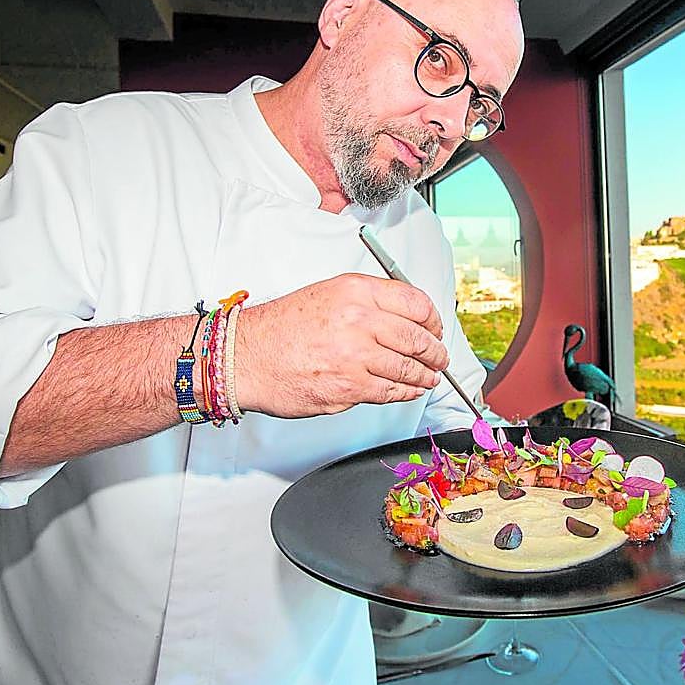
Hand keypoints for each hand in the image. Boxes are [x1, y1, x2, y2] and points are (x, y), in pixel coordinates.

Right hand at [236, 273, 448, 417]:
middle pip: (418, 338)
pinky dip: (405, 393)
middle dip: (435, 352)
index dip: (433, 320)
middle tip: (439, 357)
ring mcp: (355, 356)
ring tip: (429, 377)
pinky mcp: (349, 388)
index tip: (435, 329)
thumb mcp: (327, 294)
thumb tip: (403, 318)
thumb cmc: (280, 329)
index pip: (415, 303)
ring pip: (408, 368)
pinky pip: (391, 392)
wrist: (246, 357)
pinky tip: (408, 390)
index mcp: (355, 292)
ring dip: (425, 376)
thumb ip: (366, 302)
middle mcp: (358, 320)